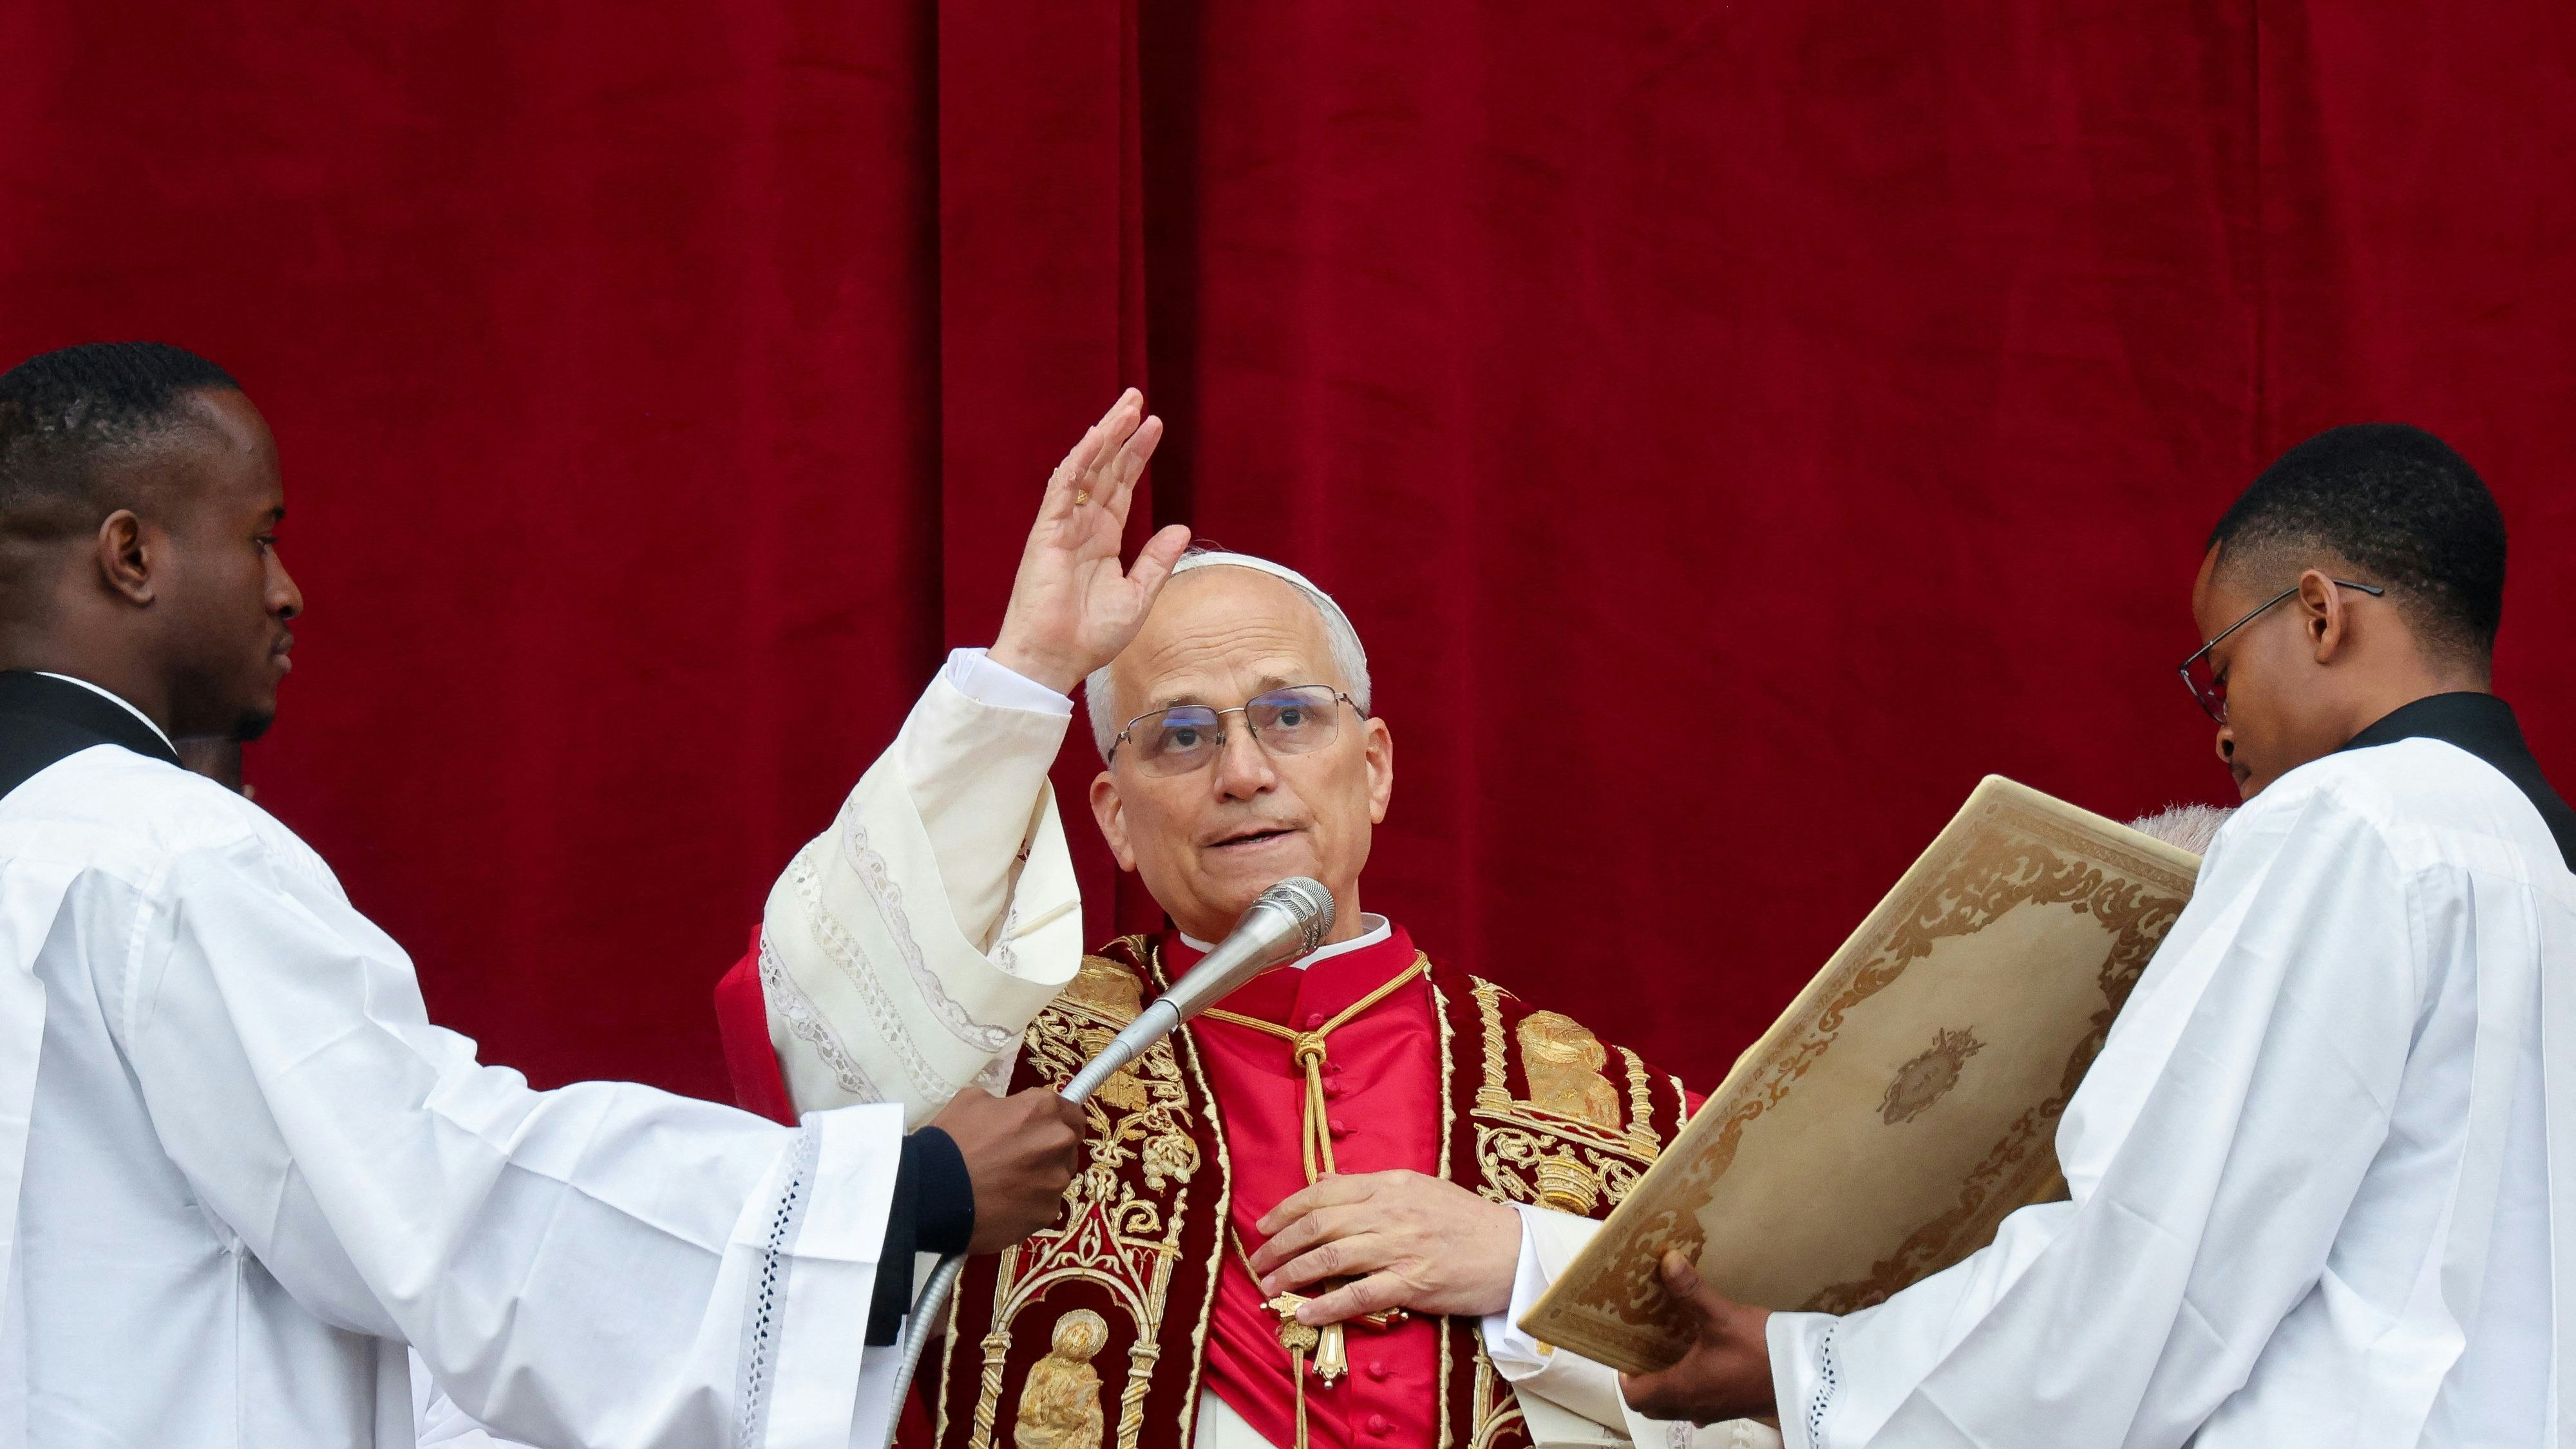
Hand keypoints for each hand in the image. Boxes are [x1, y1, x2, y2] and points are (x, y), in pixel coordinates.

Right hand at [928, 1087, 1085, 1253]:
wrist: (930, 1191)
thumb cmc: (949, 1141)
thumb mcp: (973, 1101)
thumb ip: (1006, 1105)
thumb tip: (1014, 1114)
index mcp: (1043, 1109)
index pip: (1072, 1113)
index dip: (1059, 1122)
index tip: (1046, 1130)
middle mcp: (1058, 1142)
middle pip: (1067, 1147)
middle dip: (1048, 1151)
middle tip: (1018, 1159)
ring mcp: (1055, 1181)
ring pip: (1056, 1178)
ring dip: (1038, 1180)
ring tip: (1004, 1186)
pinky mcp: (1046, 1213)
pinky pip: (1043, 1206)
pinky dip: (1028, 1206)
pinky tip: (1002, 1206)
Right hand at [988, 389, 1192, 695]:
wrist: (1055, 660)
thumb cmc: (1091, 637)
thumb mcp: (1139, 596)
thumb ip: (1157, 560)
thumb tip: (1181, 526)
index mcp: (1102, 540)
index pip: (1121, 486)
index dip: (1137, 455)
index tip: (1155, 426)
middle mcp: (1082, 526)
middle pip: (1105, 469)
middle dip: (1122, 433)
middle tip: (1138, 399)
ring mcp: (1063, 526)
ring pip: (1085, 469)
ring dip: (1105, 436)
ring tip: (1127, 407)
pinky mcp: (1046, 531)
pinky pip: (1063, 487)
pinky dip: (1080, 459)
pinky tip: (1097, 436)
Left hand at [1247, 1169, 1521, 1322]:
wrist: (1513, 1251)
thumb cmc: (1466, 1220)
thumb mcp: (1418, 1187)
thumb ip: (1369, 1185)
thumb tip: (1323, 1182)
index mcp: (1390, 1184)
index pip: (1324, 1192)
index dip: (1287, 1209)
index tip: (1264, 1226)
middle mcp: (1390, 1212)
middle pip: (1319, 1225)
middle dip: (1280, 1244)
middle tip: (1257, 1261)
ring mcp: (1400, 1248)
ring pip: (1331, 1258)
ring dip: (1292, 1273)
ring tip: (1270, 1286)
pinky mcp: (1412, 1283)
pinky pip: (1359, 1295)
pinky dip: (1327, 1305)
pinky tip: (1306, 1312)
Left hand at [1617, 1252, 1777, 1424]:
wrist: (1807, 1376)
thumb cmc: (1762, 1352)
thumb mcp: (1722, 1316)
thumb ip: (1691, 1290)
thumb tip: (1667, 1262)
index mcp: (1684, 1388)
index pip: (1636, 1396)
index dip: (1625, 1377)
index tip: (1623, 1352)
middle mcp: (1695, 1405)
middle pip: (1653, 1406)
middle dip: (1643, 1383)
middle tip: (1643, 1352)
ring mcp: (1716, 1410)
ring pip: (1677, 1407)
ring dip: (1667, 1387)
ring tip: (1669, 1354)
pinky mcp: (1734, 1406)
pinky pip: (1701, 1405)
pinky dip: (1693, 1390)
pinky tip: (1704, 1365)